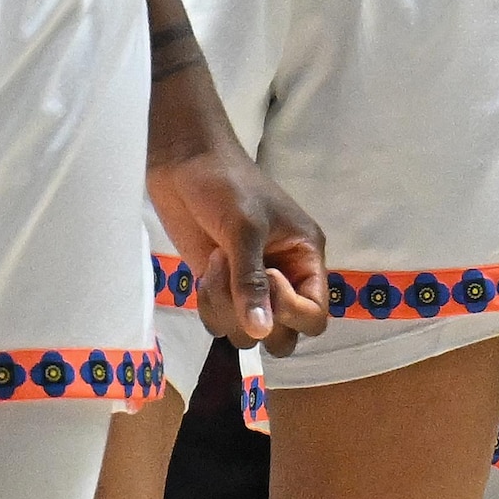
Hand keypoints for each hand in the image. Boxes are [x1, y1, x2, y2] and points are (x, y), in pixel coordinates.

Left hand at [151, 124, 330, 356]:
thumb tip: (260, 331)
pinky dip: (210, 307)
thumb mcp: (246, 228)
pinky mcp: (220, 288)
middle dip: (255, 319)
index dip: (290, 311)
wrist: (184, 163)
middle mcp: (284, 279)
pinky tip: (204, 275)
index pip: (314, 316)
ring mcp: (249, 287)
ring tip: (216, 268)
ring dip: (226, 310)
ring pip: (248, 333)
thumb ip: (252, 281)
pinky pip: (220, 322)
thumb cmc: (227, 186)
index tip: (266, 276)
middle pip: (284, 335)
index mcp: (305, 259)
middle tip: (237, 283)